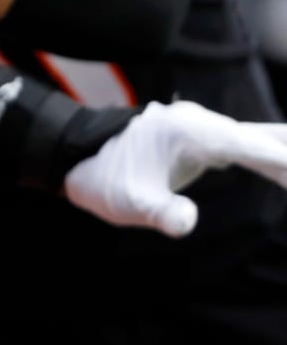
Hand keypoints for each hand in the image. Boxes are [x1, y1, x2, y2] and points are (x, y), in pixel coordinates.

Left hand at [63, 100, 286, 236]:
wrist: (78, 160)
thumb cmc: (104, 183)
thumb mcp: (129, 204)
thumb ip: (159, 214)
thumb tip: (185, 223)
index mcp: (183, 130)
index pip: (241, 144)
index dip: (275, 158)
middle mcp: (194, 121)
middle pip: (254, 137)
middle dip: (283, 153)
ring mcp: (197, 126)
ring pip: (251, 139)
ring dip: (278, 155)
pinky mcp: (198, 137)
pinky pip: (240, 145)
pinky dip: (265, 157)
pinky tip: (283, 172)